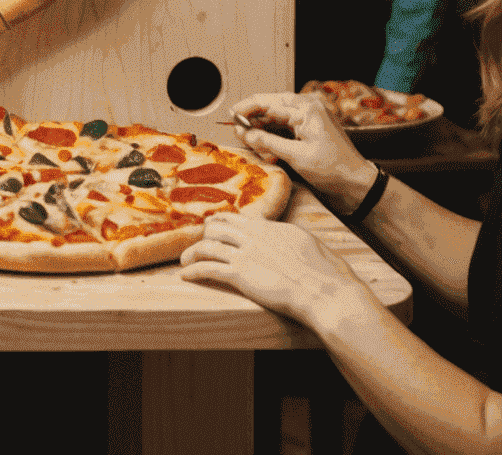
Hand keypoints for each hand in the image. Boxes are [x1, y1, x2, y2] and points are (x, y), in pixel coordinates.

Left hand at [180, 211, 370, 330]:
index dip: (223, 224)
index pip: (237, 219)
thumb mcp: (308, 244)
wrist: (326, 292)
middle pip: (217, 227)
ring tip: (184, 261)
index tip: (216, 229)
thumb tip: (284, 237)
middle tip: (199, 244)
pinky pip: (208, 268)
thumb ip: (289, 237)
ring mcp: (244, 254)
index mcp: (269, 227)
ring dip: (192, 253)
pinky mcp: (240, 274)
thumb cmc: (327, 273)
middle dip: (205, 235)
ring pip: (207, 245)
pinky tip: (185, 275)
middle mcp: (253, 236)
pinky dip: (193, 270)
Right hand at [230, 92, 375, 211]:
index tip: (231, 119)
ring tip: (260, 149)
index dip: (245, 111)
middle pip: (268, 107)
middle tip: (242, 136)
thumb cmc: (333, 170)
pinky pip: (283, 126)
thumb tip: (244, 134)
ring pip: (274, 117)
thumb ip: (267, 142)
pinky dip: (273, 137)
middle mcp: (306, 107)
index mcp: (305, 108)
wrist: (358, 185)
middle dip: (253, 122)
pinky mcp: (308, 128)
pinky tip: (270, 151)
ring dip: (263, 132)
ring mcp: (308, 117)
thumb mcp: (297, 156)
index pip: (266, 103)